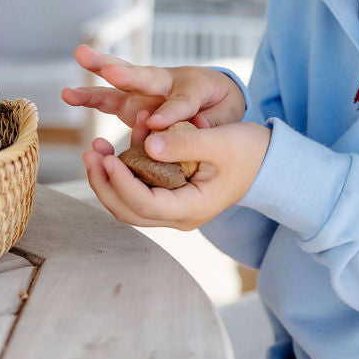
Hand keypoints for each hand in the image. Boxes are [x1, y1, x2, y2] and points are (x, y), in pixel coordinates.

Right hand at [62, 46, 245, 134]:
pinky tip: (68, 94)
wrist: (214, 97)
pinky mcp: (129, 103)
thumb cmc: (220, 104)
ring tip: (79, 59)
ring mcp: (144, 92)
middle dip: (124, 72)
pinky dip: (89, 97)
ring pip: (119, 81)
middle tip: (107, 66)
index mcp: (192, 87)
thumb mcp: (226, 113)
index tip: (156, 123)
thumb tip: (196, 128)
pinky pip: (107, 99)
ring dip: (99, 70)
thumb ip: (212, 122)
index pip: (180, 102)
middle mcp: (163, 85)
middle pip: (143, 75)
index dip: (169, 112)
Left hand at [83, 120, 270, 230]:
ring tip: (97, 145)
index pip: (144, 204)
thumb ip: (185, 143)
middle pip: (127, 211)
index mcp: (192, 209)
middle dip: (103, 182)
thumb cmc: (250, 151)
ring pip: (126, 203)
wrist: (268, 162)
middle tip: (91, 149)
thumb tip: (148, 143)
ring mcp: (172, 208)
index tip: (107, 156)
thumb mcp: (220, 142)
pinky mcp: (168, 196)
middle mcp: (178, 216)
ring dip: (107, 177)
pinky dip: (122, 171)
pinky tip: (118, 145)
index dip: (120, 182)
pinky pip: (137, 189)